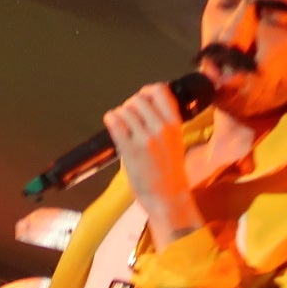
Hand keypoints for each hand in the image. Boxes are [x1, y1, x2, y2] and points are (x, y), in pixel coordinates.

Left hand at [104, 82, 204, 244]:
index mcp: (175, 123)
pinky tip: (113, 126)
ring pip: (124, 110)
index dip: (147, 92)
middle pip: (138, 99)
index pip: (160, 90)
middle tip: (129, 119)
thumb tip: (142, 105)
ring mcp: (145, 138)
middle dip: (130, 106)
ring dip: (119, 116)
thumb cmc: (169, 172)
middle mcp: (161, 127)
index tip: (142, 99)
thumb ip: (162, 121)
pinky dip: (110, 121)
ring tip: (122, 128)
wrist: (167, 197)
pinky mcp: (130, 149)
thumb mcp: (174, 140)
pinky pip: (115, 123)